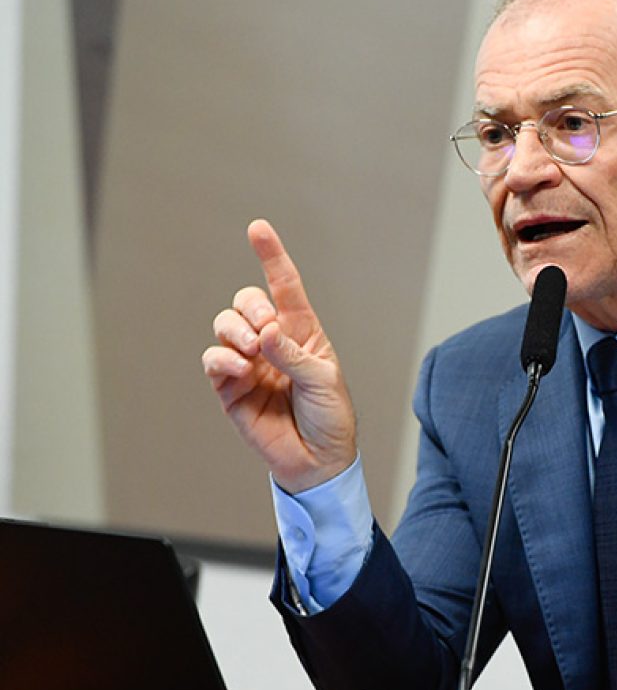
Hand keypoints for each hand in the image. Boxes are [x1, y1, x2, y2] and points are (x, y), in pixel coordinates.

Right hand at [202, 219, 356, 492]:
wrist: (318, 461)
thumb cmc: (329, 417)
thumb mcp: (323, 381)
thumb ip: (294, 354)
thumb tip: (265, 332)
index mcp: (302, 333)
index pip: (284, 287)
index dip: (271, 257)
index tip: (258, 228)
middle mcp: (273, 343)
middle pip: (246, 302)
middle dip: (251, 307)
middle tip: (266, 331)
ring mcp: (249, 364)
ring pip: (225, 327)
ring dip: (235, 331)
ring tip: (254, 353)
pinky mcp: (230, 389)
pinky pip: (214, 361)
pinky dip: (223, 360)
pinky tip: (241, 370)